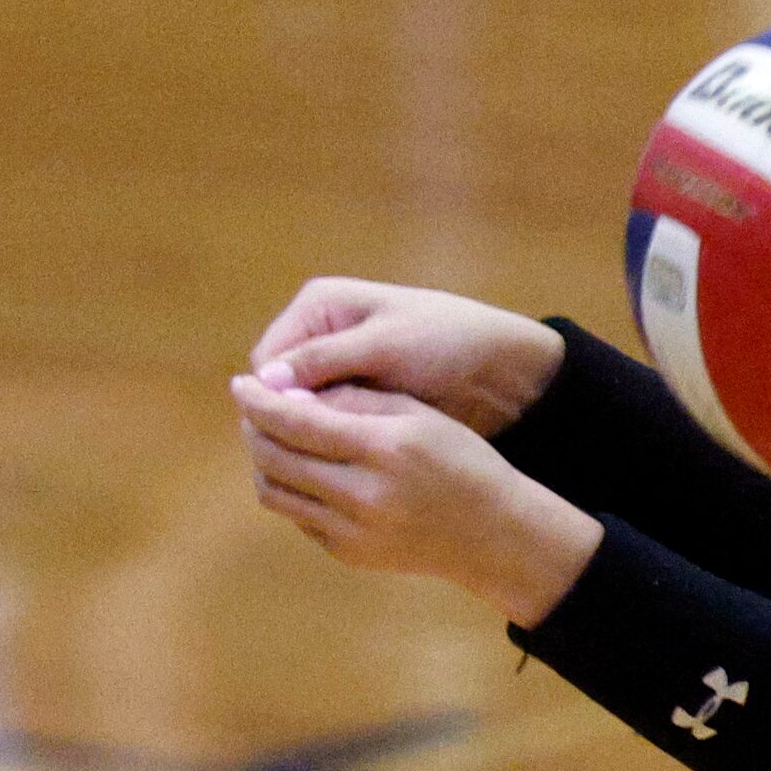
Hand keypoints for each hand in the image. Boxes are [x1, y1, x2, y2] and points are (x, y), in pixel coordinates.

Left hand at [232, 376, 602, 625]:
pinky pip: (298, 516)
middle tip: (254, 409)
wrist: (494, 535)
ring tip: (275, 440)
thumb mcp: (419, 415)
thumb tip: (288, 394)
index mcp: (384, 449)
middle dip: (253, 427)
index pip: (294, 421)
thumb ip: (353, 401)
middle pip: (273, 457)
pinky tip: (307, 473)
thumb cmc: (461, 462)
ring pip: (273, 491)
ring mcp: (354, 531)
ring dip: (264, 461)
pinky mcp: (350, 554)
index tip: (242, 384)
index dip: (258, 401)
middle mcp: (364, 495)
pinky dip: (291, 489)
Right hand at [249, 277, 566, 435]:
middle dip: (292, 417)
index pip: (268, 358)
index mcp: (319, 307)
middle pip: (281, 387)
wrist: (504, 368)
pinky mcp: (360, 400)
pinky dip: (335, 441)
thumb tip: (267, 380)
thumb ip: (327, 358)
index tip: (294, 429)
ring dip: (313, 434)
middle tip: (314, 453)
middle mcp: (320, 336)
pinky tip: (346, 463)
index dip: (274, 396)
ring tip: (332, 461)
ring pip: (303, 411)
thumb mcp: (386, 345)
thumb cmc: (448, 340)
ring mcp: (340, 370)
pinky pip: (330, 425)